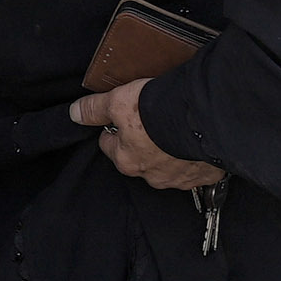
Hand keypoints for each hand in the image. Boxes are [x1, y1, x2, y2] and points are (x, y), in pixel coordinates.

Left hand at [70, 79, 226, 192]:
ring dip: (169, 152)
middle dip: (142, 143)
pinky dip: (195, 158)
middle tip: (151, 122)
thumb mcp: (119, 101)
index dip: (114, 129)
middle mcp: (151, 176)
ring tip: (176, 130)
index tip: (123, 118)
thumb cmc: (159, 112)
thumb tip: (76, 113)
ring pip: (168, 167)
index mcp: (126, 160)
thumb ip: (96, 108)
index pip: (109, 145)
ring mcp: (179, 179)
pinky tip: (197, 141)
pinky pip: (196, 169)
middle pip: (138, 159)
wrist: (203, 119)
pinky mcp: (204, 176)